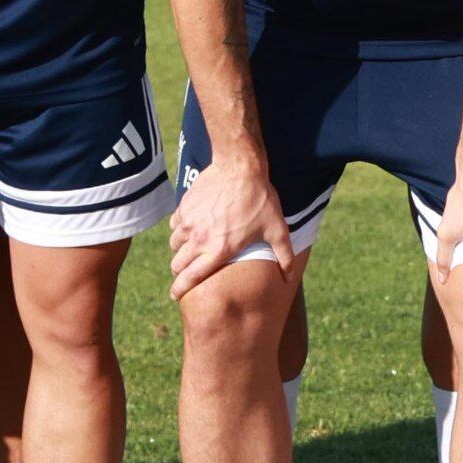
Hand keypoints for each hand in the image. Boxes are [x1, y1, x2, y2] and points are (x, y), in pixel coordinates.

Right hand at [167, 144, 293, 297]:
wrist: (240, 167)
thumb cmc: (260, 200)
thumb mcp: (277, 230)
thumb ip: (283, 256)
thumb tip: (288, 278)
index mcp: (218, 250)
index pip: (190, 278)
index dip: (179, 290)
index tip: (175, 295)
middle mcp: (199, 239)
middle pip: (177, 265)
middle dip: (181, 271)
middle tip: (189, 269)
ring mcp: (189, 222)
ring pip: (174, 244)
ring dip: (182, 248)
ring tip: (194, 244)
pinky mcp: (184, 207)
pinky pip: (175, 225)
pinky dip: (181, 228)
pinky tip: (193, 224)